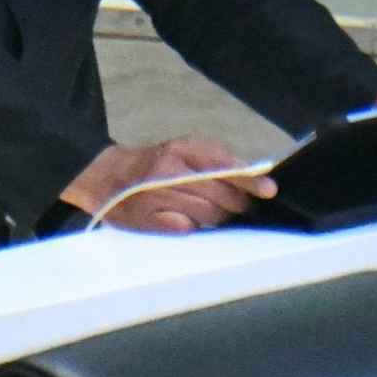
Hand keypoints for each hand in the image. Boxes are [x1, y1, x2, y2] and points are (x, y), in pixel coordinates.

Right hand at [58, 135, 275, 233]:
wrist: (106, 176)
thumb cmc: (153, 164)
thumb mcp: (182, 150)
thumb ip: (215, 159)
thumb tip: (254, 177)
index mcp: (181, 148)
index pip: (223, 165)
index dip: (248, 180)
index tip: (269, 190)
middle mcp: (169, 170)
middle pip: (220, 195)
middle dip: (235, 204)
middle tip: (239, 207)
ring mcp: (157, 195)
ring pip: (207, 214)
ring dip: (217, 217)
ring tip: (212, 212)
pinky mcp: (146, 219)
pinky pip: (185, 228)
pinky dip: (192, 226)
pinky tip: (187, 219)